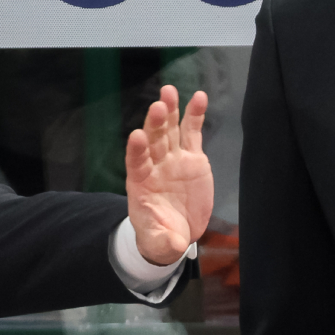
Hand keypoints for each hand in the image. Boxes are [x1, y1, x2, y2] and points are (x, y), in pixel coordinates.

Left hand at [125, 85, 212, 264]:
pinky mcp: (191, 158)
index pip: (136, 163)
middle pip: (154, 141)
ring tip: (169, 91)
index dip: (136, 150)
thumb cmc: (160, 236)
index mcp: (141, 184)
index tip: (137, 136)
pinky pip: (192, 133)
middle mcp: (155, 166)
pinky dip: (194, 115)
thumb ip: (163, 241)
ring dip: (170, 111)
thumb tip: (171, 244)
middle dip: (155, 124)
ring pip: (170, 131)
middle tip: (157, 106)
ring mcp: (173, 159)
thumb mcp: (160, 243)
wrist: (175, 231)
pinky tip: (198, 97)